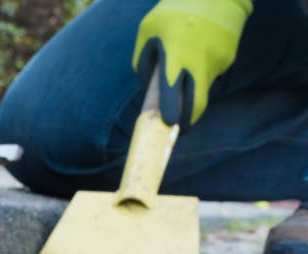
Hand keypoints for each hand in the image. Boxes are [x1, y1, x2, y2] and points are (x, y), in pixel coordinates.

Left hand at [133, 0, 251, 128]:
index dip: (171, 111)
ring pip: (200, 86)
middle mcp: (199, 62)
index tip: (169, 123)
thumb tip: (148, 89)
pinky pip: (209, 72)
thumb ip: (142, 61)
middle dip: (188, 120)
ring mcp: (216, 62)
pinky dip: (201, 69)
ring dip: (191, 85)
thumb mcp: (148, 30)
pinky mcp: (228, 59)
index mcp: (175, 54)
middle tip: (179, 126)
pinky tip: (199, 50)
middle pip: (196, 103)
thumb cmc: (174, 11)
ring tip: (185, 60)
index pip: (172, 90)